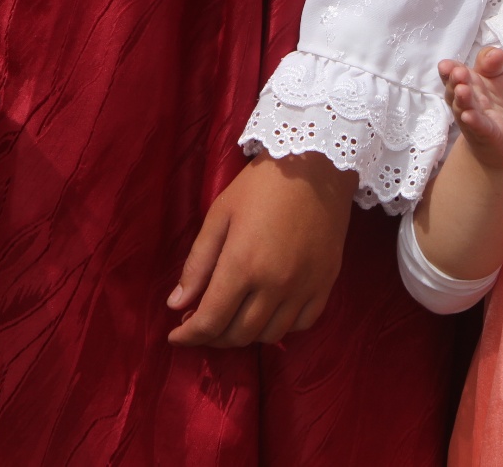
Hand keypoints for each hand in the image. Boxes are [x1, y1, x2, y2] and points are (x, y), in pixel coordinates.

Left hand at [167, 150, 357, 346]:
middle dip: (213, 336)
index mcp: (242, 265)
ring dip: (245, 335)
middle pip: (238, 334)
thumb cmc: (261, 185)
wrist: (318, 165)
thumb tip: (176, 304)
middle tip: (202, 323)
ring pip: (270, 335)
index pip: (210, 321)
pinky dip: (281, 327)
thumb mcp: (219, 216)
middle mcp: (275, 284)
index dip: (188, 336)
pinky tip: (268, 312)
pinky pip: (303, 323)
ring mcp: (304, 286)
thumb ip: (197, 264)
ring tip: (233, 318)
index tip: (176, 336)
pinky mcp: (326, 282)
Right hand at [440, 47, 502, 171]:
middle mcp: (465, 101)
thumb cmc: (498, 103)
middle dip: (455, 81)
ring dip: (462, 99)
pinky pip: (478, 126)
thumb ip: (493, 63)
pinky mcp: (487, 133)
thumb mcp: (498, 77)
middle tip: (458, 73)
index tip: (447, 64)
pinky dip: (474, 121)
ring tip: (462, 90)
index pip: (453, 74)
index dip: (450, 70)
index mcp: (466, 84)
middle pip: (455, 90)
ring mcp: (473, 118)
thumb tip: (497, 52)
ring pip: (464, 108)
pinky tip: (469, 116)